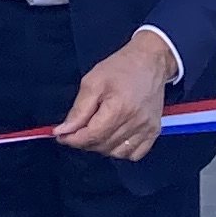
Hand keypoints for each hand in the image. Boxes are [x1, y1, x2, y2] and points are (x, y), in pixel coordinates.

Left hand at [54, 32, 177, 161]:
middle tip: (75, 131)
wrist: (150, 62)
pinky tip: (113, 138)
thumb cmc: (120, 68)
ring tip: (95, 132)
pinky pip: (134, 154)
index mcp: (119, 108)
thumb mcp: (92, 82)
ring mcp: (147, 129)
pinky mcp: (155, 131)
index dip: (72, 140)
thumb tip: (63, 131)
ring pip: (117, 153)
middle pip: (103, 146)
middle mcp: (135, 122)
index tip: (61, 136)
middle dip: (84, 142)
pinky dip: (121, 151)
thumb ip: (78, 110)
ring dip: (101, 147)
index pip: (91, 136)